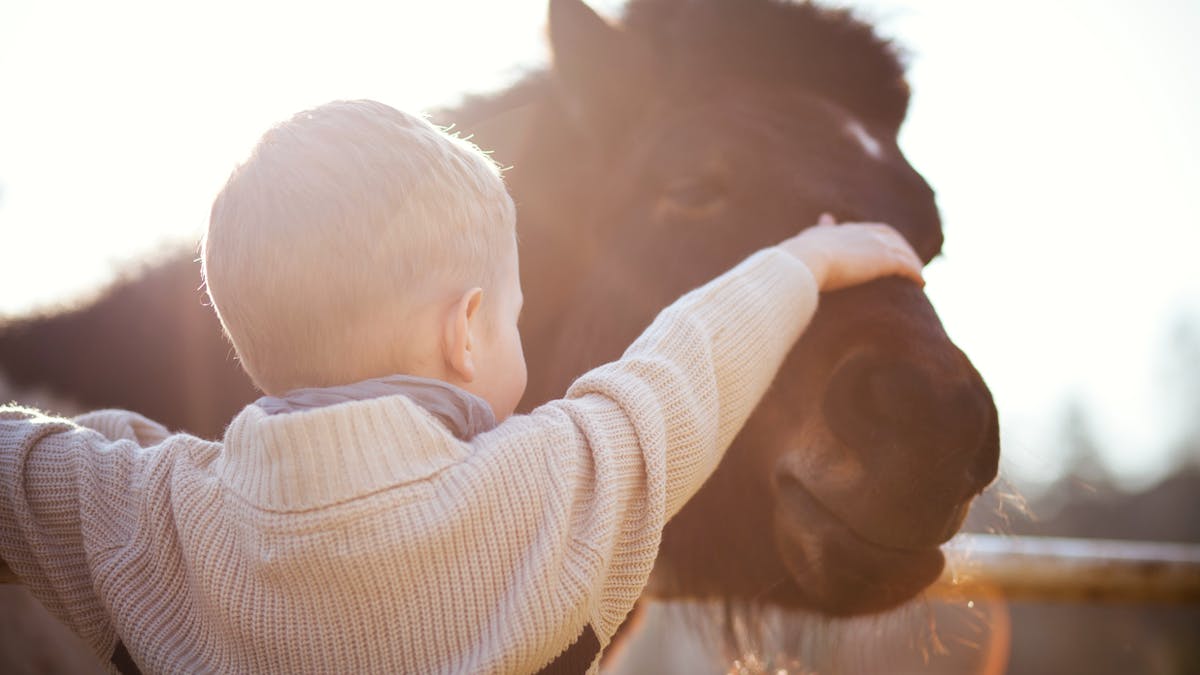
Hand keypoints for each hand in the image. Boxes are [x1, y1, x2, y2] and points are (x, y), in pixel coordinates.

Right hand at [779, 214, 924, 290]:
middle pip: (885, 233)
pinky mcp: (881, 259)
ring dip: (911, 260)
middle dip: (897, 244)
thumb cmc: (787, 269)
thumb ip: (784, 260)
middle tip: (906, 259)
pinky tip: (921, 283)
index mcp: (833, 233)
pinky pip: (905, 264)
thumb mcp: (785, 262)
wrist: (798, 265)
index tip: (879, 242)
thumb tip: (763, 272)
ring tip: (918, 275)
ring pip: (900, 248)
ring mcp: (869, 244)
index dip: (871, 236)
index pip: (858, 229)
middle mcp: (854, 232)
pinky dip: (915, 271)